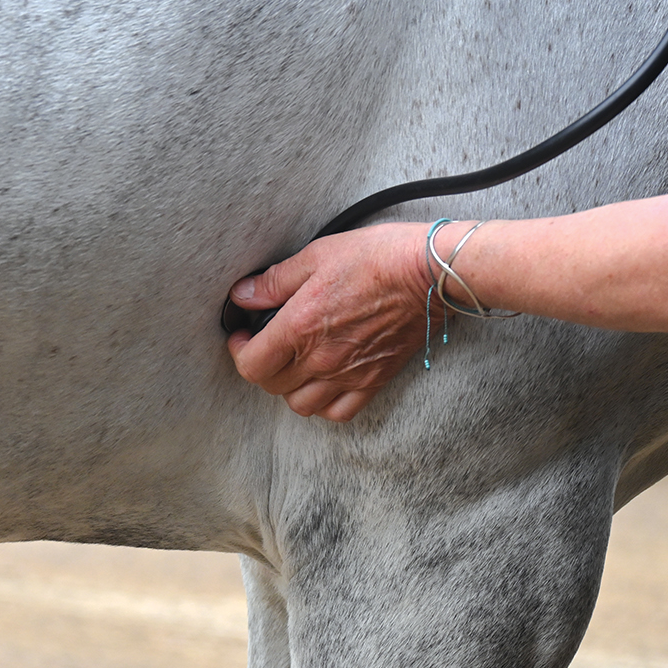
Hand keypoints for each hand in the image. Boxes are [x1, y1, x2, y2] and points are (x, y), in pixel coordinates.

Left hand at [226, 222, 433, 421]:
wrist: (429, 274)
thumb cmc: (377, 257)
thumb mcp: (317, 255)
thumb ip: (275, 281)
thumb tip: (242, 295)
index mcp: (300, 327)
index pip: (251, 364)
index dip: (238, 351)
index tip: (242, 336)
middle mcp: (321, 358)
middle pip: (272, 386)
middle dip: (261, 366)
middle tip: (266, 345)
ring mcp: (348, 374)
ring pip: (301, 405)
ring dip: (289, 388)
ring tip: (294, 364)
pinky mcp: (373, 380)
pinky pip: (339, 412)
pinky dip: (324, 405)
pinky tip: (323, 383)